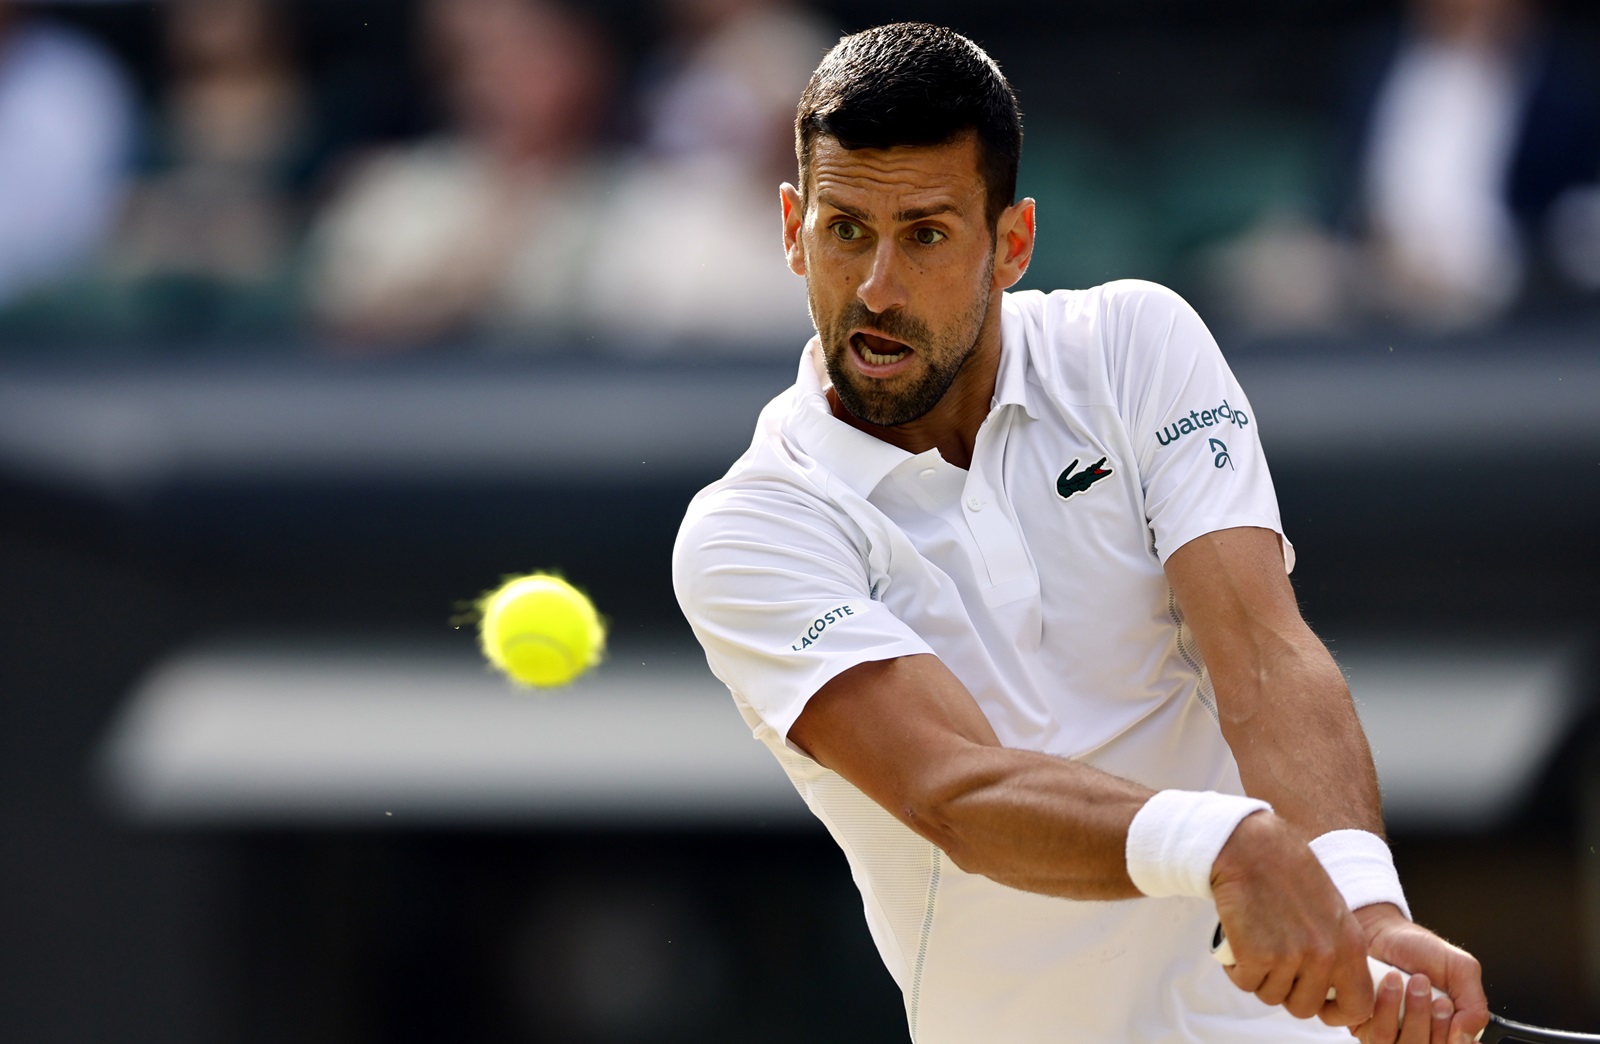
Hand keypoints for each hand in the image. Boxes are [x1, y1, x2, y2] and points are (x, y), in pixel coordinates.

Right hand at [1211, 811, 1374, 1025]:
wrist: (1251, 847)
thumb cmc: (1287, 871)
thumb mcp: (1331, 910)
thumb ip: (1336, 948)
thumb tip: (1331, 985)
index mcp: (1350, 944)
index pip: (1358, 1007)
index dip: (1336, 1012)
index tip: (1319, 1004)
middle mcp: (1324, 955)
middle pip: (1304, 1008)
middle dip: (1286, 991)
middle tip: (1274, 962)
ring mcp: (1290, 957)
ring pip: (1271, 995)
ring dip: (1259, 976)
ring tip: (1255, 943)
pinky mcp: (1256, 955)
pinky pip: (1245, 981)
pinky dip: (1237, 967)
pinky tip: (1238, 940)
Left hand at [1349, 904, 1487, 1043]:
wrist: (1383, 932)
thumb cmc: (1420, 950)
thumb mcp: (1461, 969)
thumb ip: (1475, 1006)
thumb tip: (1466, 1037)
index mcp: (1448, 1027)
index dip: (1454, 1036)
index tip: (1448, 1006)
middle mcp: (1422, 1035)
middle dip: (1435, 1022)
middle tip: (1434, 994)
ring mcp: (1394, 1035)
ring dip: (1414, 1013)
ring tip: (1414, 982)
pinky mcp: (1367, 1028)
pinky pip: (1379, 1035)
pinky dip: (1387, 1008)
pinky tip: (1389, 983)